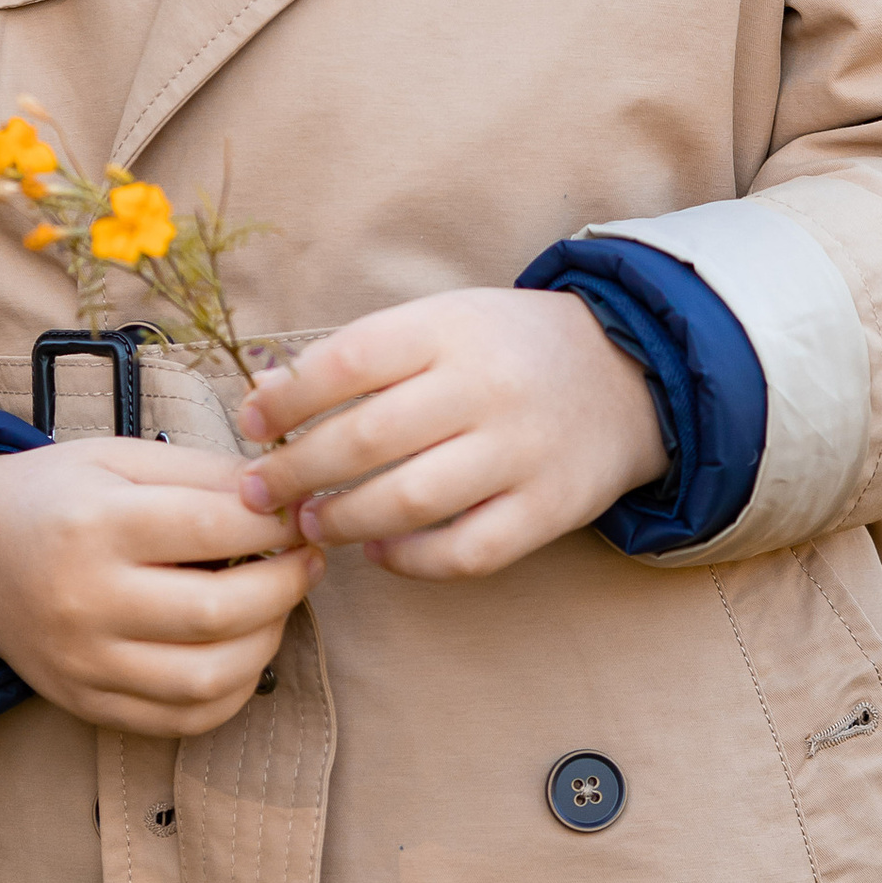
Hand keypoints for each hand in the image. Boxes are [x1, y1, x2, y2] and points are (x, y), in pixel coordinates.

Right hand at [0, 440, 321, 735]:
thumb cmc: (56, 497)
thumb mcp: (119, 458)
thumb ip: (201, 473)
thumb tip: (283, 493)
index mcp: (93, 524)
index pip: (212, 527)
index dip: (274, 520)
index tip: (297, 512)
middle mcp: (84, 600)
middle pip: (218, 611)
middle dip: (285, 585)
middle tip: (305, 560)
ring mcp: (84, 663)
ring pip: (208, 678)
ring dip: (267, 641)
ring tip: (277, 605)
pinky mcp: (87, 702)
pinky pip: (183, 720)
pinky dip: (233, 690)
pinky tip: (243, 651)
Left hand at [233, 288, 665, 579]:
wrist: (630, 374)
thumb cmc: (506, 349)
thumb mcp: (443, 322)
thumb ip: (361, 356)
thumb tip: (263, 397)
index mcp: (452, 328)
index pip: (349, 361)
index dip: (287, 399)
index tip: (252, 425)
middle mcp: (488, 387)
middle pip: (368, 438)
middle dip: (296, 471)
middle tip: (259, 493)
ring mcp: (523, 451)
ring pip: (410, 501)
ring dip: (343, 521)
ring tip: (311, 523)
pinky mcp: (549, 509)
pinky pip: (465, 551)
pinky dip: (410, 560)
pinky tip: (378, 551)